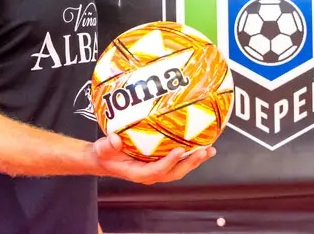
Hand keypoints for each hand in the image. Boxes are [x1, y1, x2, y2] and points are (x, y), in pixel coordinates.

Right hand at [92, 133, 215, 184]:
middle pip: (175, 172)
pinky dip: (191, 154)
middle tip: (204, 151)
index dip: (169, 162)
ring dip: (195, 160)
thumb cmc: (105, 154)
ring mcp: (158, 169)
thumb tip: (115, 139)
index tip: (180, 150)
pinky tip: (201, 144)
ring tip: (210, 150)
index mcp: (139, 173)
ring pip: (180, 167)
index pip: (157, 170)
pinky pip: (179, 160)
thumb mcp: (103, 148)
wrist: (106, 159)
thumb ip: (108, 145)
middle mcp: (152, 173)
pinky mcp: (162, 162)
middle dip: (190, 163)